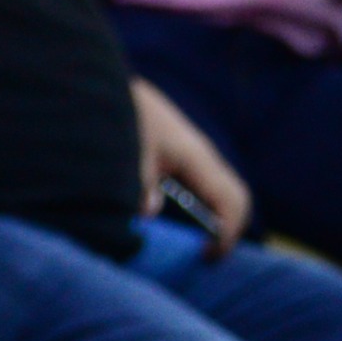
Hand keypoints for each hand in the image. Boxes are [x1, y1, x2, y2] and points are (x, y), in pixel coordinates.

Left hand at [133, 79, 246, 254]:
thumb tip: (146, 212)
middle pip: (235, 199)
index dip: (227, 234)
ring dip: (213, 219)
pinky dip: (198, 208)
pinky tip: (171, 220)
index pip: (232, 202)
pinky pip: (203, 186)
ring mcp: (193, 155)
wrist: (106, 83)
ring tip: (190, 245)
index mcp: (196, 157)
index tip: (206, 257)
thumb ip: (138, 180)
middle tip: (203, 258)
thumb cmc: (122, 113)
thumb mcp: (126, 146)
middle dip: (228, 231)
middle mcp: (202, 157)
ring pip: (220, 192)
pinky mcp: (179, 155)